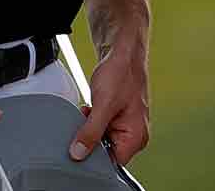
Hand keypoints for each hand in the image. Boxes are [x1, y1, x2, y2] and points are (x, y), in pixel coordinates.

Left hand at [70, 44, 150, 165]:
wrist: (121, 51)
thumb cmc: (121, 73)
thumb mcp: (103, 105)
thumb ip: (90, 132)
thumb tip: (78, 153)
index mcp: (136, 137)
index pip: (112, 163)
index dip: (93, 157)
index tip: (78, 147)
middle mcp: (133, 134)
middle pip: (105, 151)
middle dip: (90, 139)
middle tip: (82, 124)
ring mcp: (124, 125)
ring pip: (100, 138)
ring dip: (89, 128)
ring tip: (88, 112)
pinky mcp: (116, 116)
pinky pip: (99, 126)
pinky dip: (90, 120)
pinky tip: (88, 109)